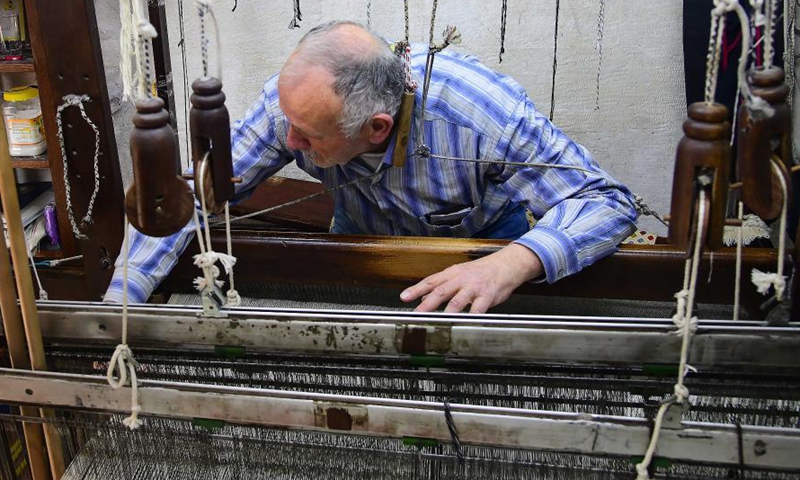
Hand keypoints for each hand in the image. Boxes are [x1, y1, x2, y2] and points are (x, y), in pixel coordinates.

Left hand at [400, 243, 543, 312]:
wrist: (506, 264)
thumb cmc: (481, 271)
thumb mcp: (459, 274)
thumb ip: (441, 286)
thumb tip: (422, 297)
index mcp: (452, 274)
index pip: (430, 281)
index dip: (416, 289)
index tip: (404, 297)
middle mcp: (461, 279)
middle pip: (441, 291)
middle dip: (427, 303)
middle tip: (416, 313)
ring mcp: (474, 288)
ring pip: (458, 300)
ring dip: (447, 311)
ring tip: (437, 321)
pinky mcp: (487, 296)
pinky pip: (478, 308)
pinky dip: (472, 316)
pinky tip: (466, 323)